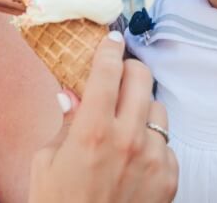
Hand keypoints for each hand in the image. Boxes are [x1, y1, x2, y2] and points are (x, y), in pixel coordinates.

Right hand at [29, 31, 178, 202]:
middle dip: (130, 69)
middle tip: (120, 75)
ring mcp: (153, 158)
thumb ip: (64, 122)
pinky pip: (167, 142)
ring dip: (142, 107)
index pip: (107, 71)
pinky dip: (152, 142)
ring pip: (158, 107)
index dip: (109, 49)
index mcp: (92, 131)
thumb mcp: (46, 163)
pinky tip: (136, 158)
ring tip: (127, 124)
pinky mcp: (170, 176)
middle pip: (141, 77)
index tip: (111, 40)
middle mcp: (128, 139)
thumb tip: (72, 91)